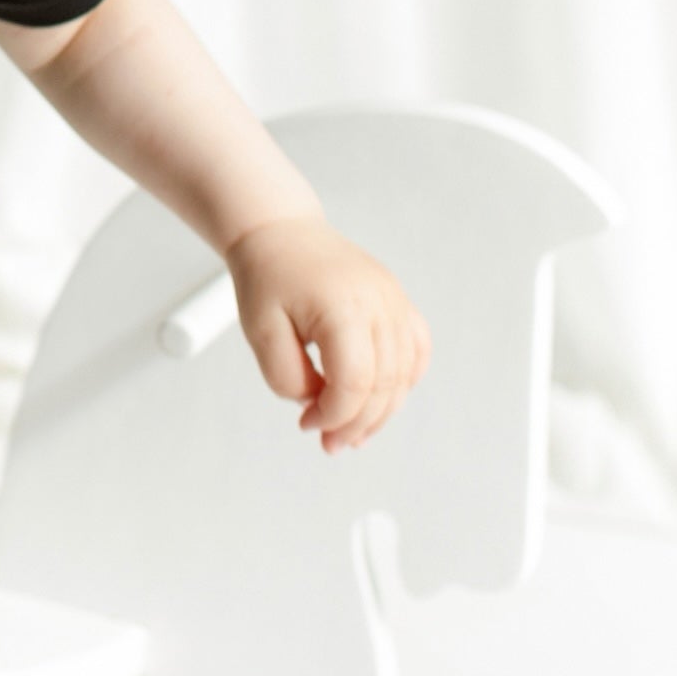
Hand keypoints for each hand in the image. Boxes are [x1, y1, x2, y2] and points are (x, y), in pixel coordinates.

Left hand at [223, 214, 430, 453]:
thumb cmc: (268, 276)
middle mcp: (379, 303)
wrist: (283, 233)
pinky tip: (380, 401)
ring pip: (405, 374)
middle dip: (357, 423)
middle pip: (384, 384)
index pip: (354, 383)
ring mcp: (395, 301)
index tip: (308, 424)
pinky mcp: (398, 302)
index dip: (333, 416)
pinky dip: (403, 382)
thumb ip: (287, 377)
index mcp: (343, 307)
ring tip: (353, 433)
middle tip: (329, 442)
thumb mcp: (260, 331)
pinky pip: (416, 351)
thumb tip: (318, 403)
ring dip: (382, 412)